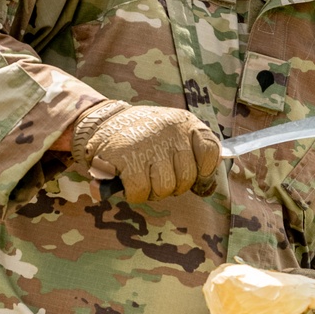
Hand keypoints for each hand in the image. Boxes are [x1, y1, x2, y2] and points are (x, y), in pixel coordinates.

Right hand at [72, 101, 220, 204]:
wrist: (103, 120)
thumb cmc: (144, 136)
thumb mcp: (173, 134)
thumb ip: (193, 156)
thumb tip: (206, 189)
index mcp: (184, 122)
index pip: (211, 152)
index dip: (204, 172)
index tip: (193, 176)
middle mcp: (169, 129)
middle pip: (187, 178)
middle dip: (173, 185)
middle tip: (157, 174)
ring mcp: (148, 142)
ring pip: (164, 188)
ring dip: (152, 190)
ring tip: (142, 176)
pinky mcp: (125, 157)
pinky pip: (140, 191)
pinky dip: (134, 193)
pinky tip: (128, 180)